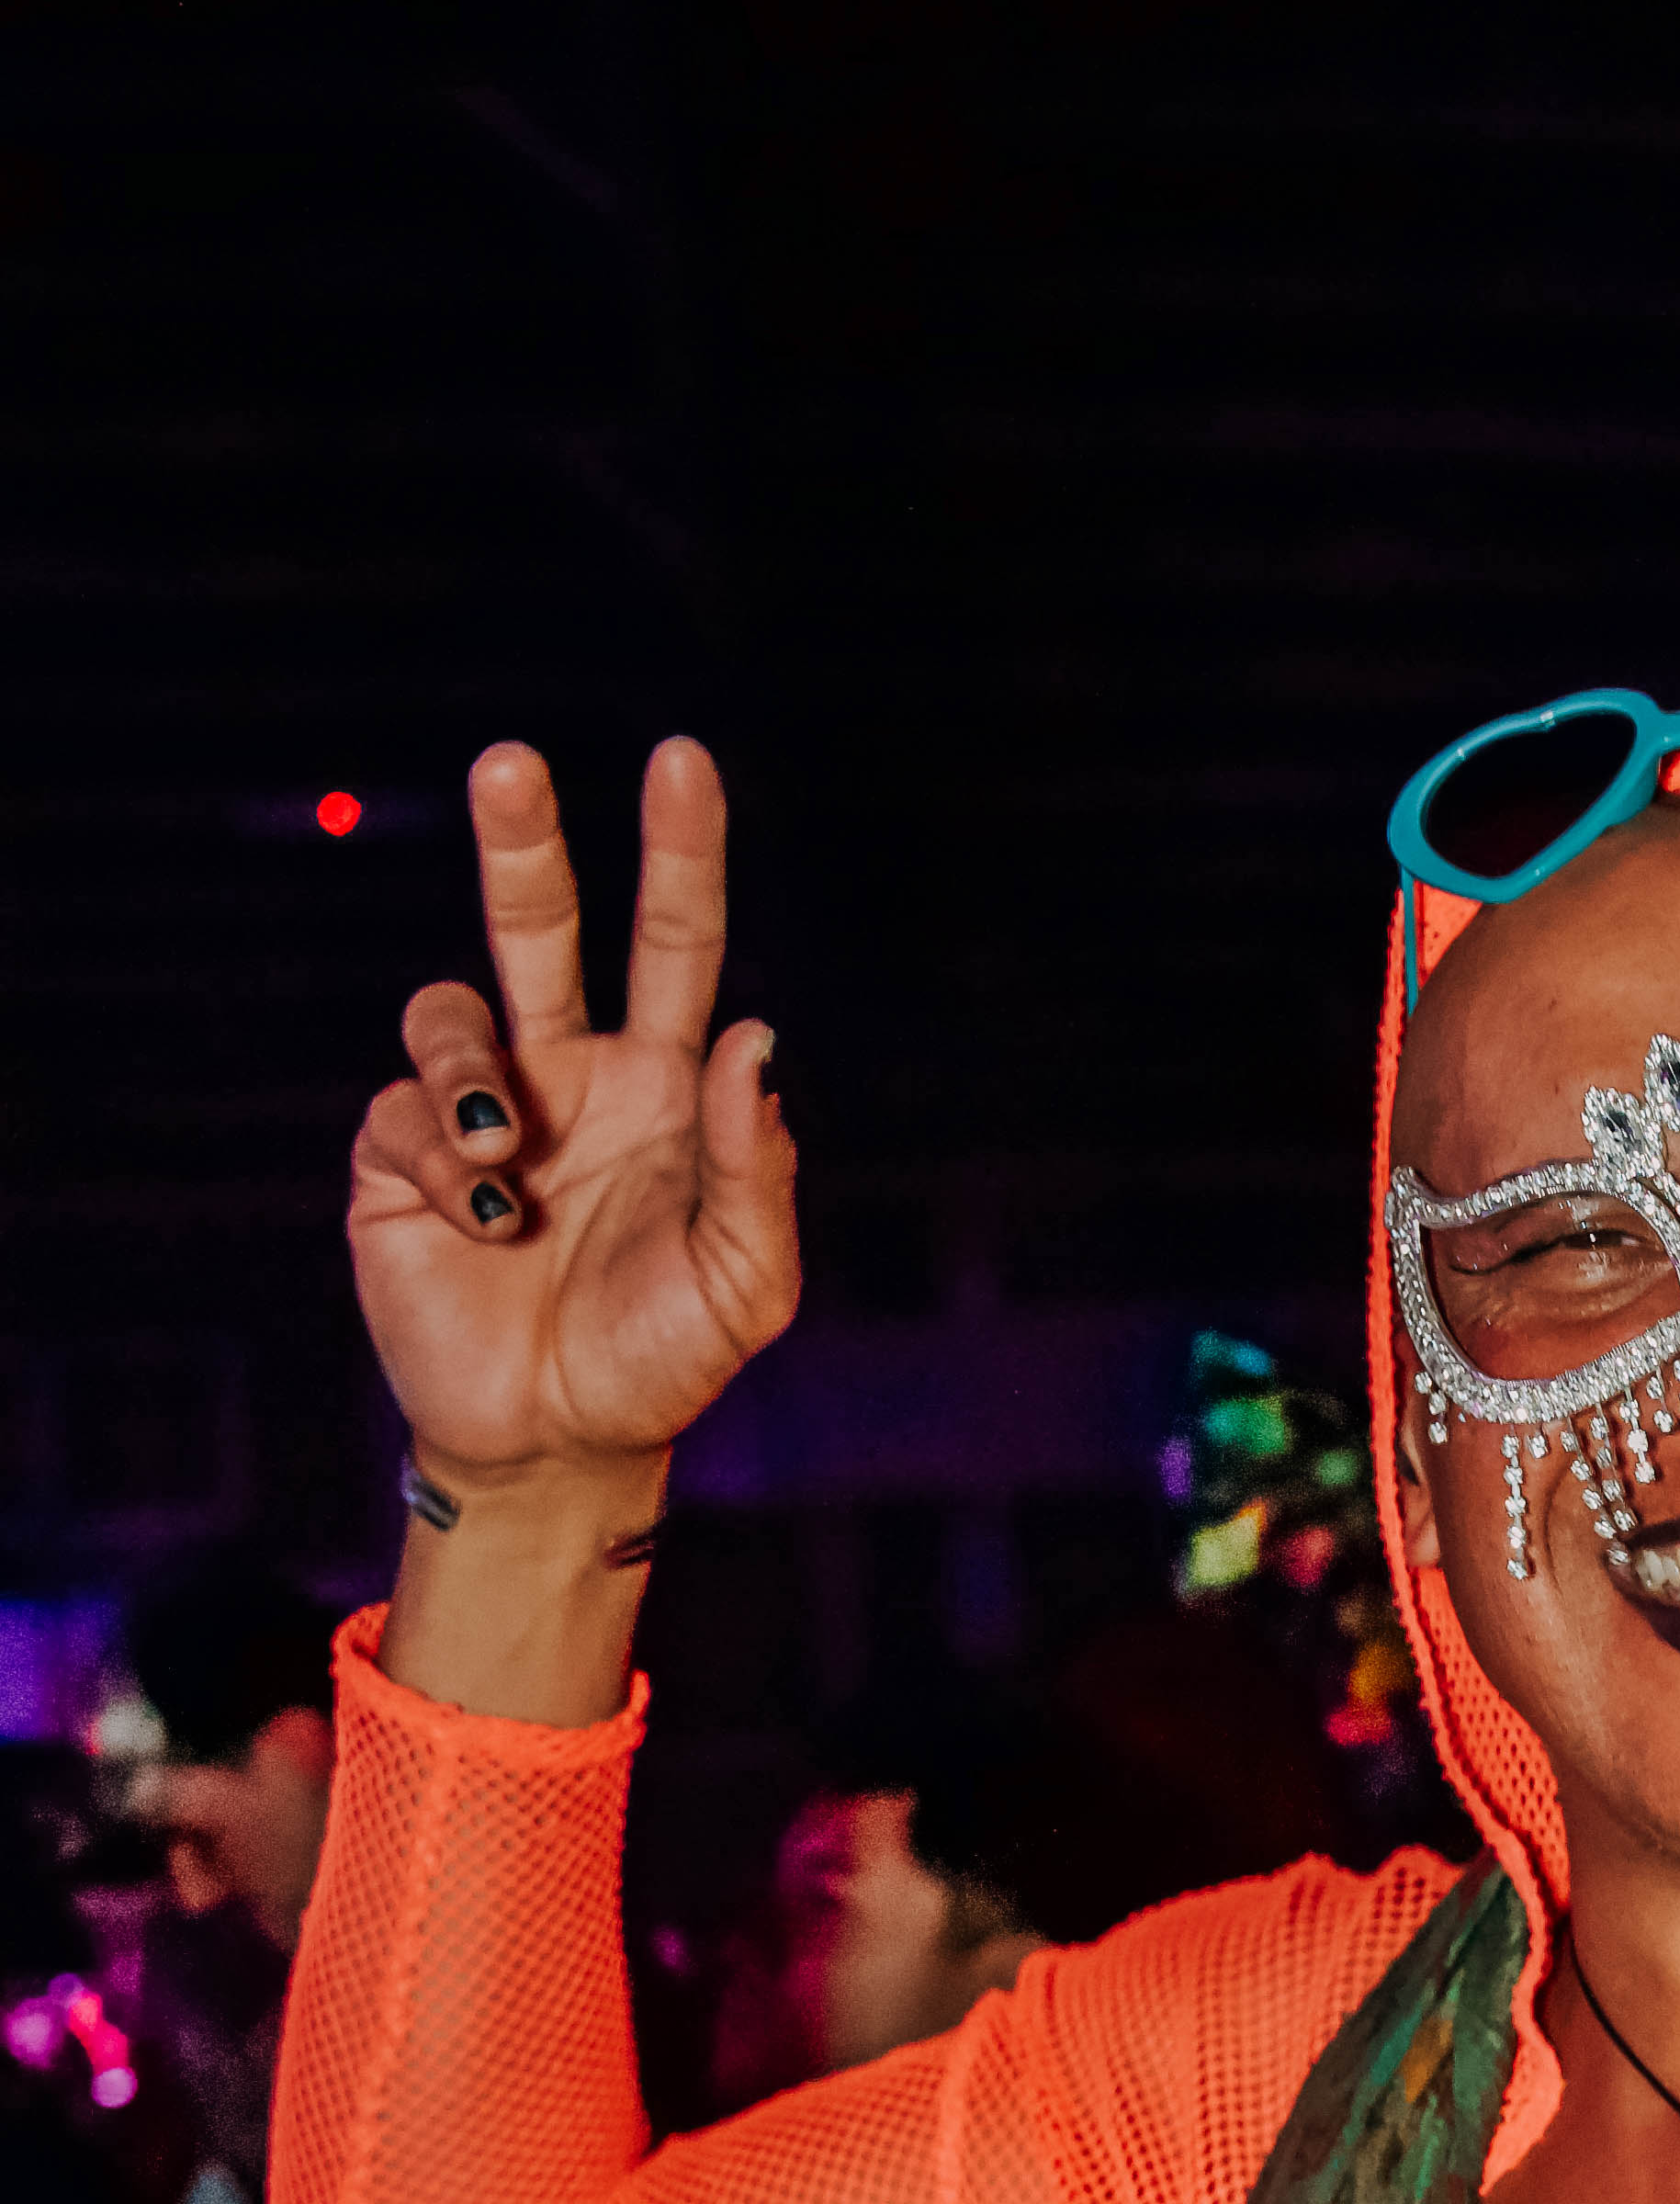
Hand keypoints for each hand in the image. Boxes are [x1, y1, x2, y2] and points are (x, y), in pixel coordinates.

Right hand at [349, 739, 797, 1487]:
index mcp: (662, 1085)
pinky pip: (405, 1111)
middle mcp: (565, 1074)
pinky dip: (447, 1159)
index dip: (678, 853)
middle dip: (521, 841)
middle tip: (510, 761)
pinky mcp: (399, 1159)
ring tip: (509, 1153)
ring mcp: (478, 1112)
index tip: (682, 761)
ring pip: (448, 1010)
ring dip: (473, 1068)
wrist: (560, 1443)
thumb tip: (755, 1033)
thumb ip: (755, 1164)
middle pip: (535, 924)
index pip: (674, 944)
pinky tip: (488, 1224)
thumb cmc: (663, 1357)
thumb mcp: (745, 1278)